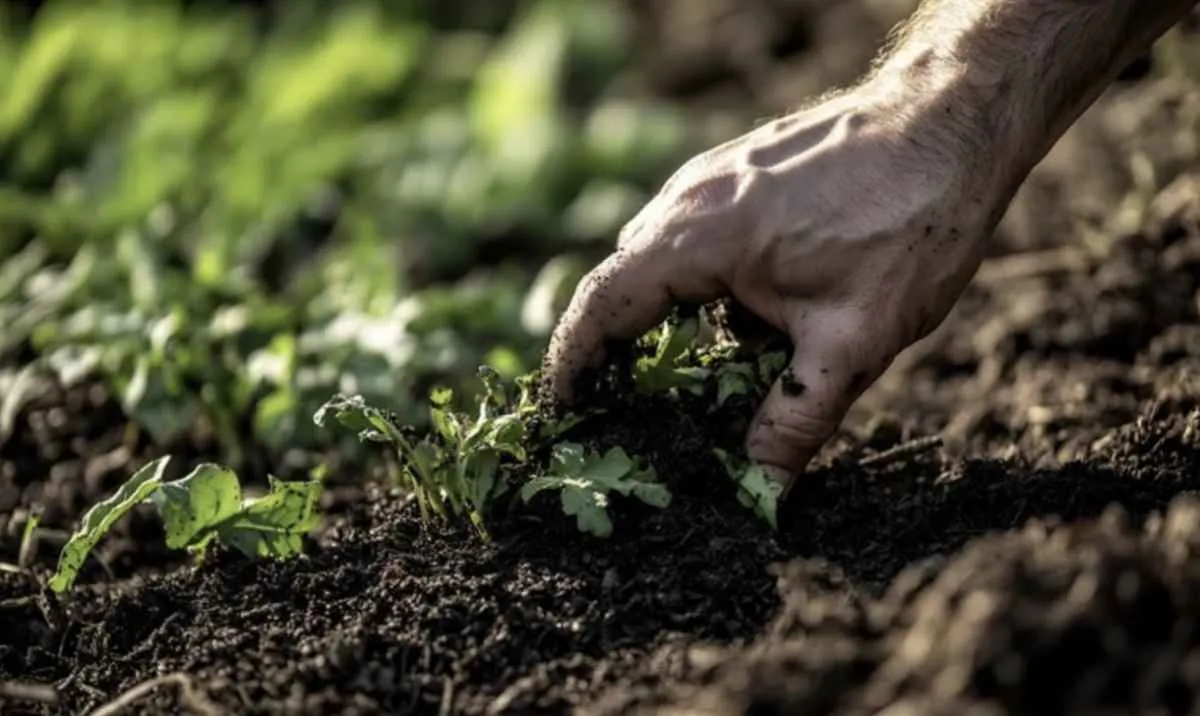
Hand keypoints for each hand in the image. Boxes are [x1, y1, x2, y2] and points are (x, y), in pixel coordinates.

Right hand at [541, 81, 1004, 490]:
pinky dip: (695, 286)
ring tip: (682, 379)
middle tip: (622, 413)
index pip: (601, 306)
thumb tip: (760, 493)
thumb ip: (797, 421)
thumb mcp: (853, 341)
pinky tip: (742, 324)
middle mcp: (688, 200)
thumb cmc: (908, 223)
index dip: (570, 365)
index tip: (559, 412)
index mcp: (697, 238)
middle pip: (622, 284)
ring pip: (659, 259)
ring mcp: (712, 179)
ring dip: (661, 318)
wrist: (955, 122)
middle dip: (616, 352)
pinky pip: (694, 236)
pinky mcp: (741, 173)